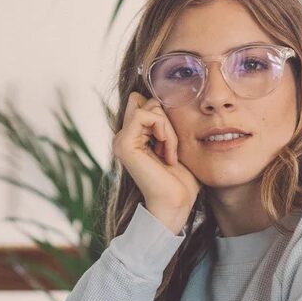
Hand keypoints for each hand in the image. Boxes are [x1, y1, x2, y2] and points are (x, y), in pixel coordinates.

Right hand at [112, 92, 201, 218]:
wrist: (176, 203)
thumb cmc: (181, 179)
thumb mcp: (174, 143)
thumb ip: (164, 123)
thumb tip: (160, 97)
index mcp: (132, 137)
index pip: (143, 102)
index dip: (162, 114)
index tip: (171, 140)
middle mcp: (123, 138)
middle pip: (146, 102)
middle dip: (167, 119)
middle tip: (172, 147)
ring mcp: (121, 141)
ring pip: (148, 107)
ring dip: (168, 127)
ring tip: (170, 151)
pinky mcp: (124, 144)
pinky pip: (145, 116)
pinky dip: (164, 130)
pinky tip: (167, 152)